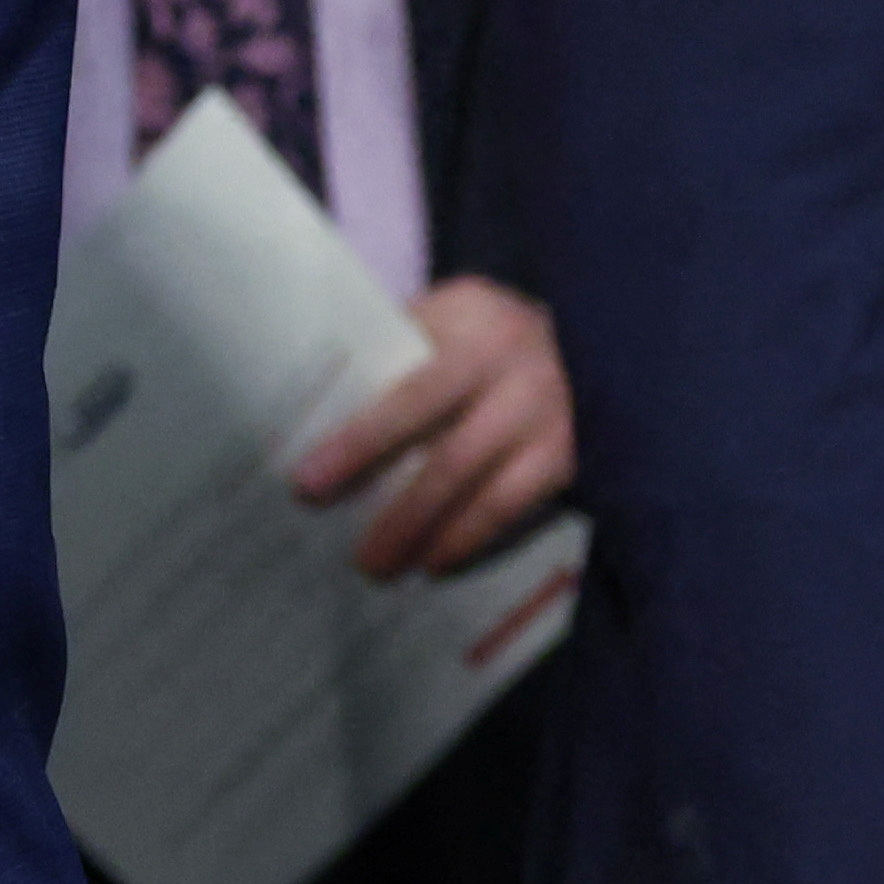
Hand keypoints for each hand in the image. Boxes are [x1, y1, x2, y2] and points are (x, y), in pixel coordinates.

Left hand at [292, 278, 575, 578]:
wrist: (579, 334)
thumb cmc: (474, 332)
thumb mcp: (437, 318)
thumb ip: (386, 353)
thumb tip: (304, 418)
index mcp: (470, 316)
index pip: (410, 390)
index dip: (360, 441)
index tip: (306, 481)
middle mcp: (517, 362)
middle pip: (451, 453)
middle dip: (398, 510)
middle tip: (353, 553)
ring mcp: (552, 411)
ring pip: (485, 489)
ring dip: (431, 534)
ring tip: (382, 567)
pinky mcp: (574, 453)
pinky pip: (518, 507)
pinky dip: (474, 538)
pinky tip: (437, 561)